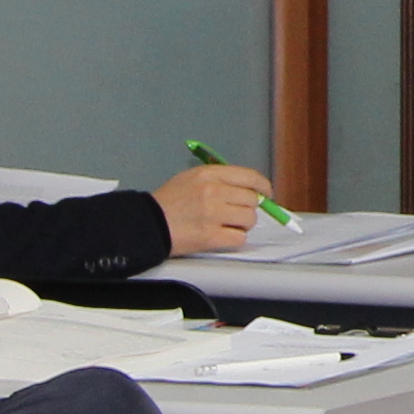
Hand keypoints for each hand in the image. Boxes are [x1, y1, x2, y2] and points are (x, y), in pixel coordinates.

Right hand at [156, 162, 273, 252]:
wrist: (148, 224)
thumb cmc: (169, 201)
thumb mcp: (191, 178)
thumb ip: (219, 180)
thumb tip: (248, 190)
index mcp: (209, 174)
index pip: (250, 176)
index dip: (262, 187)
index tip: (266, 194)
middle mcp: (214, 191)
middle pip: (252, 200)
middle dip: (248, 208)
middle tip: (236, 214)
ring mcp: (213, 215)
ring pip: (249, 220)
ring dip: (242, 225)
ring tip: (227, 225)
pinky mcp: (211, 236)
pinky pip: (239, 238)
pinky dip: (234, 239)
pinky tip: (221, 236)